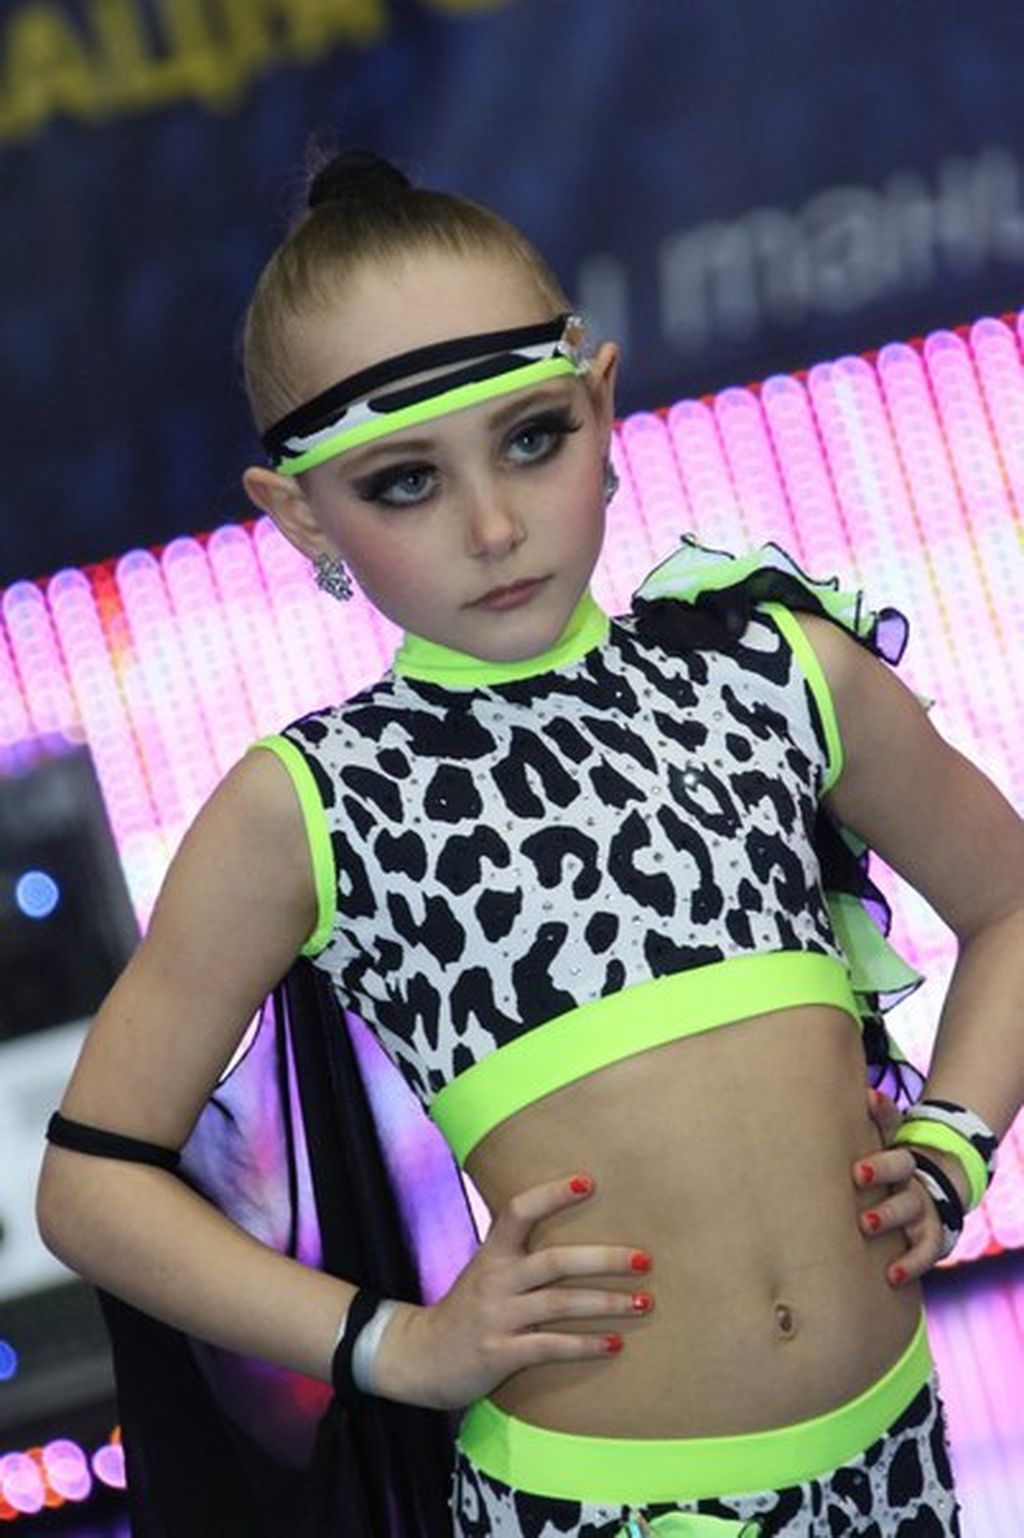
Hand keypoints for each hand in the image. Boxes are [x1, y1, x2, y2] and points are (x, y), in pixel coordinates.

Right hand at [373, 1173, 652, 1408]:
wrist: (419, 1356)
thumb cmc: (467, 1309)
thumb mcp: (486, 1271)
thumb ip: (520, 1254)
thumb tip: (577, 1236)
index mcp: (493, 1253)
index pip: (519, 1212)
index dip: (552, 1195)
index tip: (589, 1181)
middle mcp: (495, 1280)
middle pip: (554, 1261)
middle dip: (603, 1259)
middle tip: (644, 1259)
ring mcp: (497, 1317)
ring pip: (559, 1304)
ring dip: (606, 1303)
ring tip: (643, 1302)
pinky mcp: (499, 1353)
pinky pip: (549, 1346)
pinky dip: (585, 1344)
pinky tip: (615, 1344)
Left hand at [852, 1088, 964, 1284]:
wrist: (930, 1192)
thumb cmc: (888, 1166)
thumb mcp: (882, 1141)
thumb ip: (874, 1119)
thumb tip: (864, 1092)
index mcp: (898, 1154)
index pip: (892, 1135)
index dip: (880, 1129)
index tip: (862, 1132)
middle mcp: (913, 1179)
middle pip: (902, 1170)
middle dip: (880, 1171)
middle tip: (856, 1176)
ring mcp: (924, 1208)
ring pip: (911, 1210)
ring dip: (889, 1217)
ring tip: (863, 1225)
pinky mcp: (931, 1238)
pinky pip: (924, 1252)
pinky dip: (910, 1264)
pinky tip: (890, 1275)